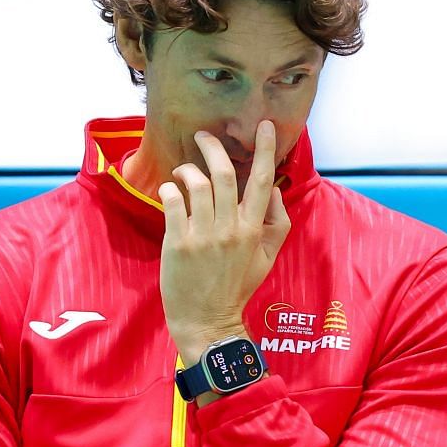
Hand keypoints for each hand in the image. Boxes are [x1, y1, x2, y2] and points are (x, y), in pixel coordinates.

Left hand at [157, 122, 290, 364]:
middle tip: (204, 136)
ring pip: (197, 185)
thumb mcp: (267, 257)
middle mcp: (230, 229)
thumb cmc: (237, 287)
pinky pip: (173, 203)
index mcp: (254, 230)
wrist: (208, 320)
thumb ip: (277, 222)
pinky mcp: (178, 243)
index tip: (266, 126)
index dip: (266, 150)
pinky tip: (170, 191)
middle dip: (213, 148)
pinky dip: (170, 189)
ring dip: (187, 169)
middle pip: (224, 175)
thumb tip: (272, 189)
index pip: (262, 181)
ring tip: (182, 171)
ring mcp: (203, 236)